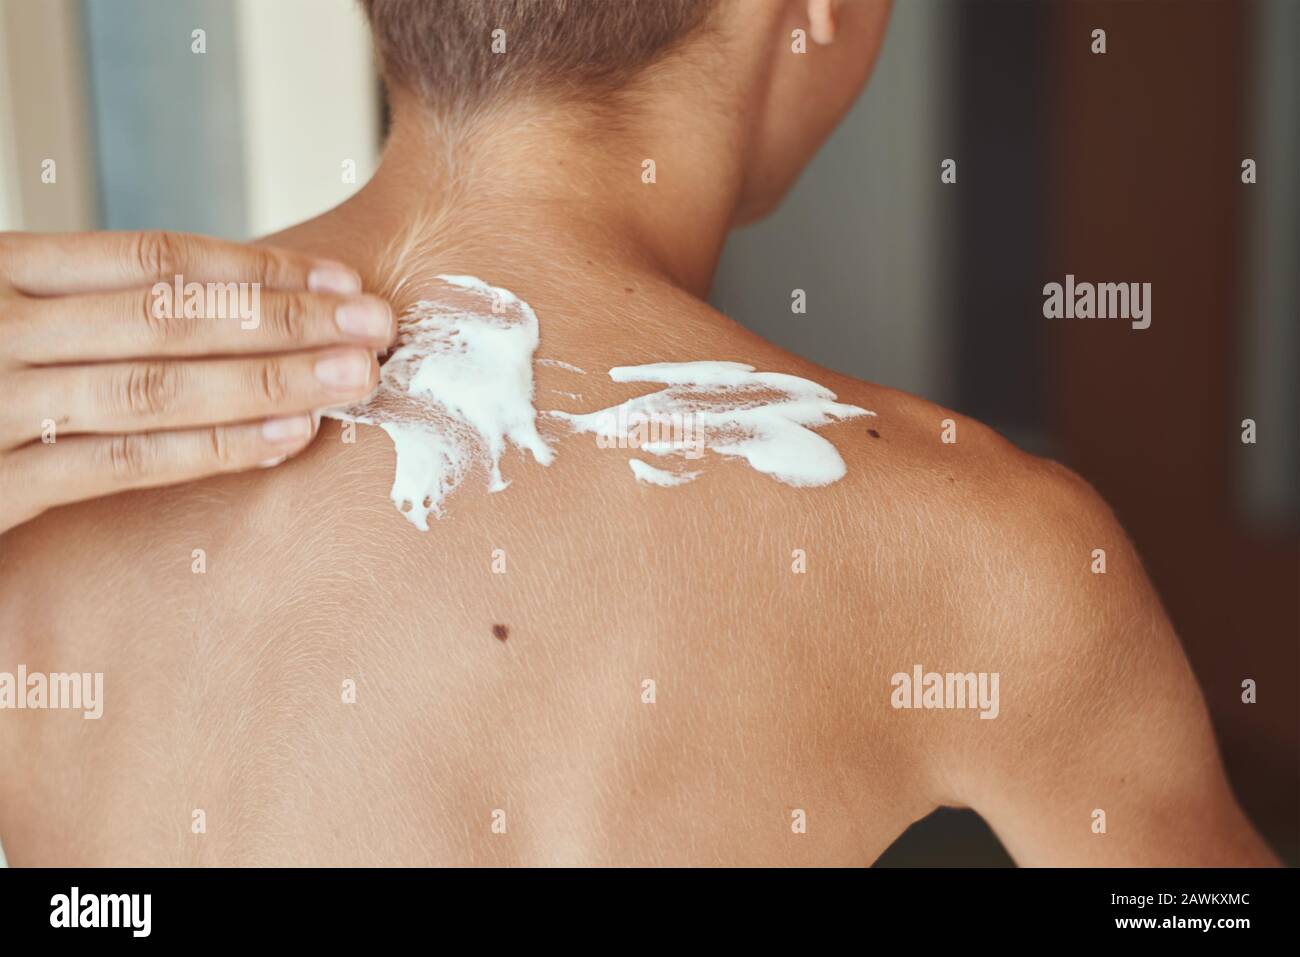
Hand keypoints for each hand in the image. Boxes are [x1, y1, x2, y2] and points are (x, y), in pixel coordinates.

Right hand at [0, 230, 392, 534]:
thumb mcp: (10, 324)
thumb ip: (85, 314)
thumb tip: (227, 308)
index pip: (151, 258)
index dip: (256, 266)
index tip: (339, 279)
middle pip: (169, 315)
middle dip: (285, 318)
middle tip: (376, 325)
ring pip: (155, 384)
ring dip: (269, 380)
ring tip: (354, 377)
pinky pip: (120, 462)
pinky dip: (212, 448)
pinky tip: (286, 439)